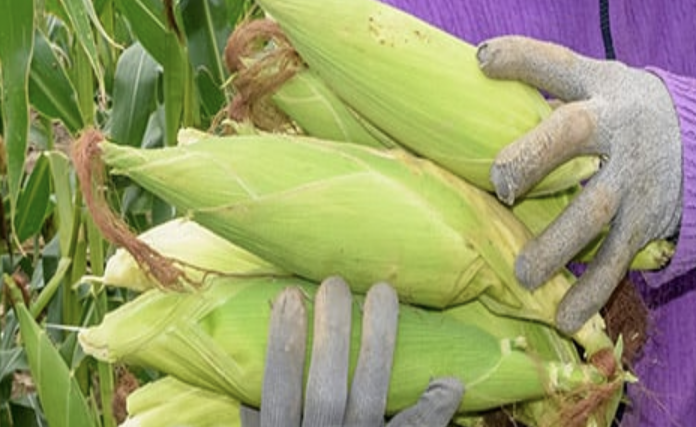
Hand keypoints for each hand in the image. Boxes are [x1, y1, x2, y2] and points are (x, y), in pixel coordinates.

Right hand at [242, 276, 464, 426]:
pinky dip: (431, 411)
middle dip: (331, 333)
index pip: (279, 392)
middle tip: (335, 283)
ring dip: (378, 344)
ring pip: (369, 397)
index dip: (282, 345)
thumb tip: (246, 384)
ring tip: (381, 295)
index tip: (287, 295)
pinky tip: (448, 381)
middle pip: (327, 388)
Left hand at [478, 35, 682, 334]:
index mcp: (600, 88)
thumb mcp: (602, 83)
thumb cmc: (629, 110)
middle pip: (577, 133)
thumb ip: (552, 85)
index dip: (521, 59)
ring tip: (523, 272)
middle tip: (500, 181)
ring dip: (558, 243)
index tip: (482, 60)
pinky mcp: (645, 222)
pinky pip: (616, 260)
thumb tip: (478, 86)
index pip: (558, 65)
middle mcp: (618, 129)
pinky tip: (565, 317)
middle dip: (537, 155)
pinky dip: (592, 291)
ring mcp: (634, 178)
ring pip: (594, 210)